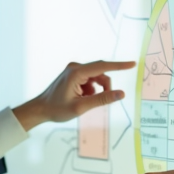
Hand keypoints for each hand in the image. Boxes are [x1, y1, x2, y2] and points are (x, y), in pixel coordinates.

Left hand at [12, 60, 134, 130]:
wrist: (40, 109)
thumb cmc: (57, 109)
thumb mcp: (81, 106)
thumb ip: (103, 99)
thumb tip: (121, 94)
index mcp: (76, 72)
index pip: (103, 66)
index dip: (119, 66)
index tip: (133, 64)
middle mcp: (75, 67)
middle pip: (101, 73)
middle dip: (105, 87)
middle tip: (104, 100)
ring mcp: (74, 70)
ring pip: (96, 78)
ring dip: (97, 90)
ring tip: (86, 102)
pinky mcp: (73, 75)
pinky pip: (90, 80)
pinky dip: (91, 90)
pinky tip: (81, 99)